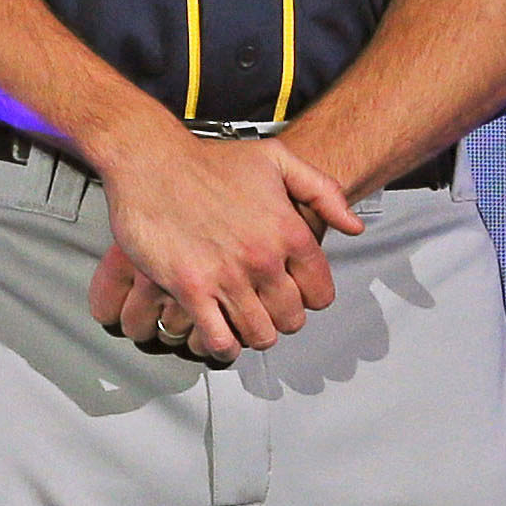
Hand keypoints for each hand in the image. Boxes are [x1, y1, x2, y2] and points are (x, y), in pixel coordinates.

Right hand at [82, 131, 356, 362]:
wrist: (152, 160)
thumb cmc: (211, 160)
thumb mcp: (277, 159)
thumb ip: (322, 191)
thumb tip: (353, 227)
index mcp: (289, 232)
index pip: (319, 293)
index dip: (307, 297)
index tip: (292, 293)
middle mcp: (263, 259)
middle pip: (290, 319)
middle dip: (280, 318)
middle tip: (264, 309)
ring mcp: (227, 276)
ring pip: (258, 335)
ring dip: (252, 334)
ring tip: (241, 322)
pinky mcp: (190, 288)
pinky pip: (218, 339)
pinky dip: (223, 346)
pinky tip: (218, 334)